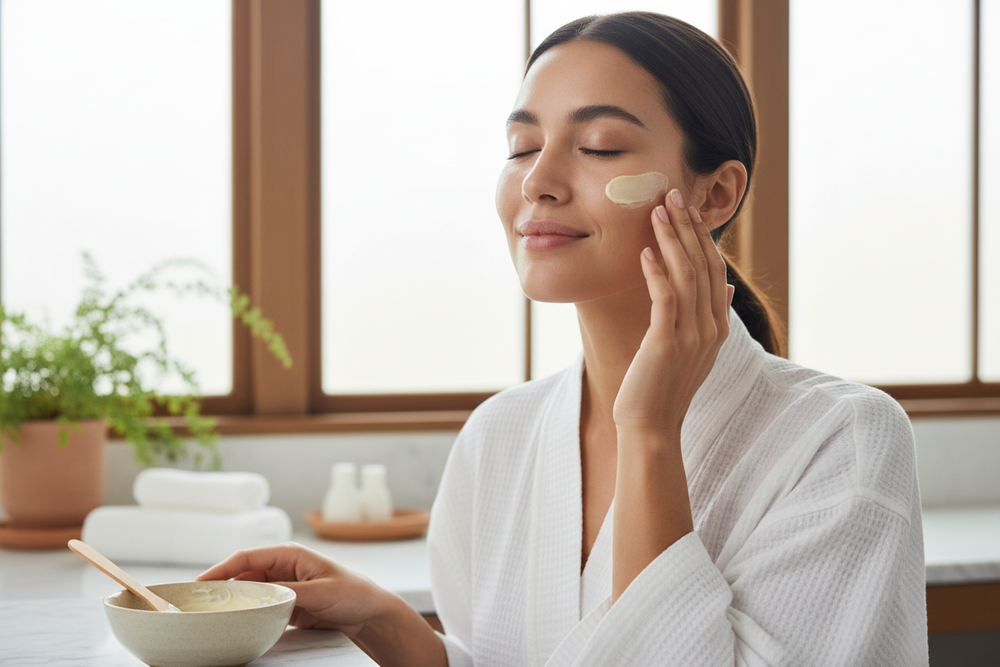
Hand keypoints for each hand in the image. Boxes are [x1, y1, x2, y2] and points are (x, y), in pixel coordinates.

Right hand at [197, 542, 389, 635]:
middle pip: (241, 575)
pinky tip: (233, 625)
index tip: (199, 584)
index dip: (220, 569)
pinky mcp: (285, 605)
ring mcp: (283, 586)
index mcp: (289, 554)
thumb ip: (289, 593)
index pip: (246, 557)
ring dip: (231, 603)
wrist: (371, 614)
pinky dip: (245, 614)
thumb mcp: (321, 593)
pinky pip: (258, 607)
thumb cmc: (353, 593)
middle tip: (197, 606)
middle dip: (219, 588)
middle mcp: (282, 568)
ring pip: (247, 593)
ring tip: (210, 617)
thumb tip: (258, 596)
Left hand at [612, 188, 733, 436]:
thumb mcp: (694, 351)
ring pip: (686, 276)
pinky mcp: (667, 343)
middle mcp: (709, 328)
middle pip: (703, 265)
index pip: (714, 271)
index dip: (702, 237)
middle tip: (672, 195)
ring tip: (657, 211)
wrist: (652, 427)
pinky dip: (657, 272)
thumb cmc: (663, 388)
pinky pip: (665, 299)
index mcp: (716, 327)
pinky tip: (646, 251)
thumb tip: (726, 290)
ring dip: (671, 240)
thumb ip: (711, 318)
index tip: (687, 210)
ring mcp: (691, 336)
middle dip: (687, 228)